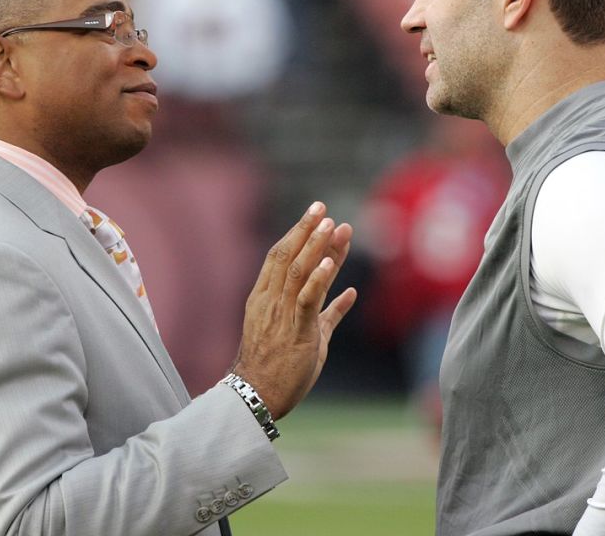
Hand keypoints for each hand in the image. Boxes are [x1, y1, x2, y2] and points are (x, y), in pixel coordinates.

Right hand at [231, 201, 356, 419]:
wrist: (255, 397)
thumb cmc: (278, 367)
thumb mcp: (308, 334)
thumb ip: (329, 311)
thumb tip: (349, 293)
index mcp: (265, 298)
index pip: (280, 257)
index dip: (298, 233)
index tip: (316, 214)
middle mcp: (270, 301)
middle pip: (286, 256)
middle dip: (306, 230)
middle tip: (322, 206)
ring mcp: (281, 315)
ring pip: (297, 272)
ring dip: (316, 246)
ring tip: (331, 225)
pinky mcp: (295, 332)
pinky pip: (306, 299)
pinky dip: (319, 278)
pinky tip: (332, 261)